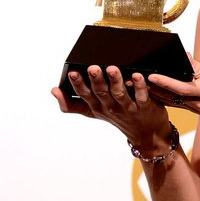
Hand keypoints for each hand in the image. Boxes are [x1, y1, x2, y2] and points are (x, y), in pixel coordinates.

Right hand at [51, 65, 170, 150]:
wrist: (146, 133)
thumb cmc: (118, 117)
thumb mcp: (93, 112)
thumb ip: (72, 104)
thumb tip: (53, 90)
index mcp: (97, 107)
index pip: (84, 95)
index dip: (78, 85)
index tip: (72, 72)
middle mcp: (110, 107)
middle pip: (101, 93)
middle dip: (95, 80)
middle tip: (92, 68)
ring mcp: (127, 108)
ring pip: (120, 94)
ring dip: (115, 81)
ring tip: (112, 69)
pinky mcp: (144, 107)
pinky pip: (141, 95)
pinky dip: (139, 86)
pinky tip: (137, 75)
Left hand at [148, 54, 199, 131]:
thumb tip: (187, 57)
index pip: (180, 85)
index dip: (164, 81)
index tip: (150, 75)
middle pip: (171, 96)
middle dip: (154, 89)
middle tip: (138, 81)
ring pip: (174, 102)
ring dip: (159, 95)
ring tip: (144, 86)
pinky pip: (182, 106)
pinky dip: (170, 99)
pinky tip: (163, 94)